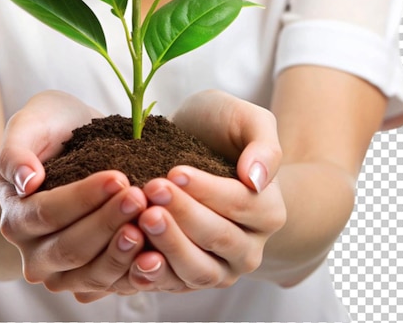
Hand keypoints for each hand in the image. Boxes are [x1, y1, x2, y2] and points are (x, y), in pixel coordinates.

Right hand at [0, 90, 147, 298]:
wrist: (71, 142)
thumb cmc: (49, 128)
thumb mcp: (29, 124)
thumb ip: (17, 151)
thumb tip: (26, 181)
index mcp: (16, 217)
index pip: (48, 214)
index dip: (83, 199)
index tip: (117, 178)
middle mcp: (35, 251)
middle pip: (71, 248)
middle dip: (107, 223)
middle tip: (139, 197)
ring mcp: (65, 270)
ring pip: (92, 273)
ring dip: (122, 251)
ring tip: (150, 223)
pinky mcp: (93, 275)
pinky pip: (112, 283)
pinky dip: (133, 272)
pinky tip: (156, 255)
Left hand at [124, 90, 286, 291]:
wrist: (193, 141)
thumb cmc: (221, 127)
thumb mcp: (246, 119)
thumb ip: (263, 145)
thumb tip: (257, 179)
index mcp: (269, 211)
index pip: (240, 204)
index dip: (207, 190)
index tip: (175, 172)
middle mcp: (248, 247)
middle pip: (218, 238)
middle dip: (183, 215)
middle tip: (151, 191)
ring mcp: (218, 267)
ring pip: (197, 269)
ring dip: (169, 245)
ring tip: (143, 218)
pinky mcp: (186, 276)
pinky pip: (171, 283)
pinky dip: (153, 274)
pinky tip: (134, 255)